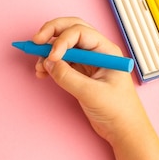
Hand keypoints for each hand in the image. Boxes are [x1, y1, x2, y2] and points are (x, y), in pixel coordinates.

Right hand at [31, 17, 146, 143]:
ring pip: (63, 45)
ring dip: (48, 51)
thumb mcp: (92, 93)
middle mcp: (96, 51)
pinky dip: (49, 64)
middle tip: (35, 41)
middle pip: (71, 30)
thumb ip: (68, 77)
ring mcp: (87, 62)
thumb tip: (48, 63)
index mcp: (106, 51)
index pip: (80, 32)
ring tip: (39, 66)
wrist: (123, 129)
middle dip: (51, 32)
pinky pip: (61, 61)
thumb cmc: (118, 111)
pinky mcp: (80, 73)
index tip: (51, 57)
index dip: (62, 41)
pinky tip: (42, 72)